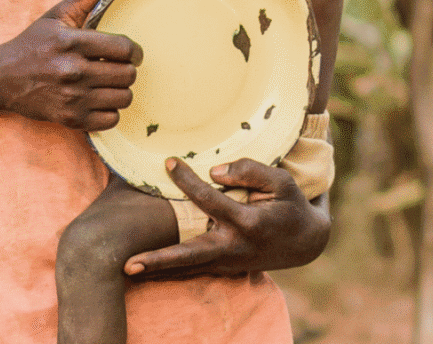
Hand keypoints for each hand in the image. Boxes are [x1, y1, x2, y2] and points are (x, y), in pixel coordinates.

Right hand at [0, 0, 142, 130]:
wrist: (2, 78)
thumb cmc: (34, 42)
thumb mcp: (59, 14)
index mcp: (72, 41)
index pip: (124, 49)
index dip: (133, 51)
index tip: (129, 52)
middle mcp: (73, 71)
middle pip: (127, 75)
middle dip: (126, 69)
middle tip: (116, 66)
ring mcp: (71, 98)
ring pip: (123, 98)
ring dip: (120, 89)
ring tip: (108, 82)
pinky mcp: (70, 119)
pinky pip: (111, 119)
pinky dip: (109, 111)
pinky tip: (97, 99)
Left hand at [124, 157, 330, 277]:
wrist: (306, 242)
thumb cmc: (290, 204)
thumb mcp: (281, 181)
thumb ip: (249, 170)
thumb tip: (214, 171)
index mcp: (248, 223)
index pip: (209, 200)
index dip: (187, 180)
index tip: (169, 162)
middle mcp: (234, 247)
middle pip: (189, 255)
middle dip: (158, 260)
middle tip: (128, 264)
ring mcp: (228, 262)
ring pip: (187, 268)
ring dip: (157, 270)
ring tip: (125, 270)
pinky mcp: (224, 266)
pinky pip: (193, 268)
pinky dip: (170, 271)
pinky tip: (145, 271)